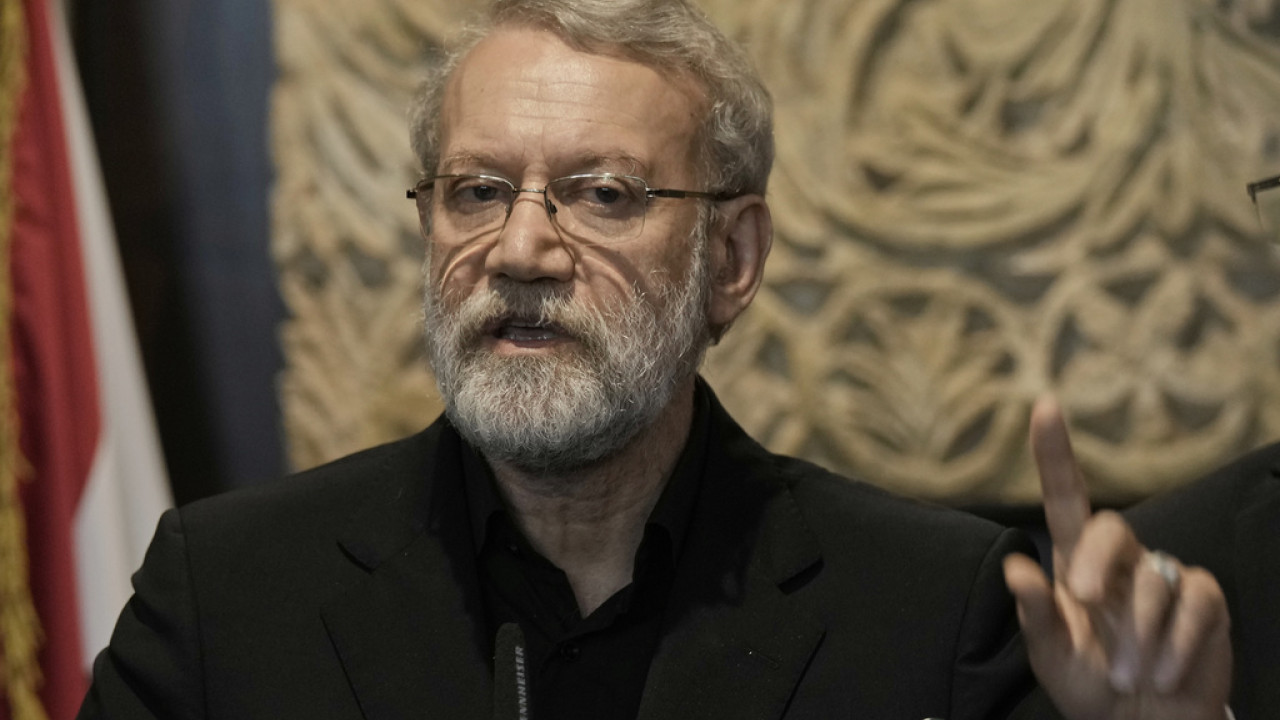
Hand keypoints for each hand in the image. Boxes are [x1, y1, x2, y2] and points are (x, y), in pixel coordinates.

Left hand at [1003, 395, 1231, 719]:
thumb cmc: (1090, 683)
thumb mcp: (1052, 655)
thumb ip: (1035, 614)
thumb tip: (1015, 569)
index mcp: (1076, 562)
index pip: (1066, 499)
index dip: (1056, 453)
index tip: (1044, 406)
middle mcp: (1121, 561)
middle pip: (1111, 528)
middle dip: (1097, 563)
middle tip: (1086, 603)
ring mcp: (1166, 578)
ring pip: (1155, 577)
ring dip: (1137, 632)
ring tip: (1128, 675)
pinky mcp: (1205, 603)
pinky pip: (1196, 604)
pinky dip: (1177, 643)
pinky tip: (1163, 672)